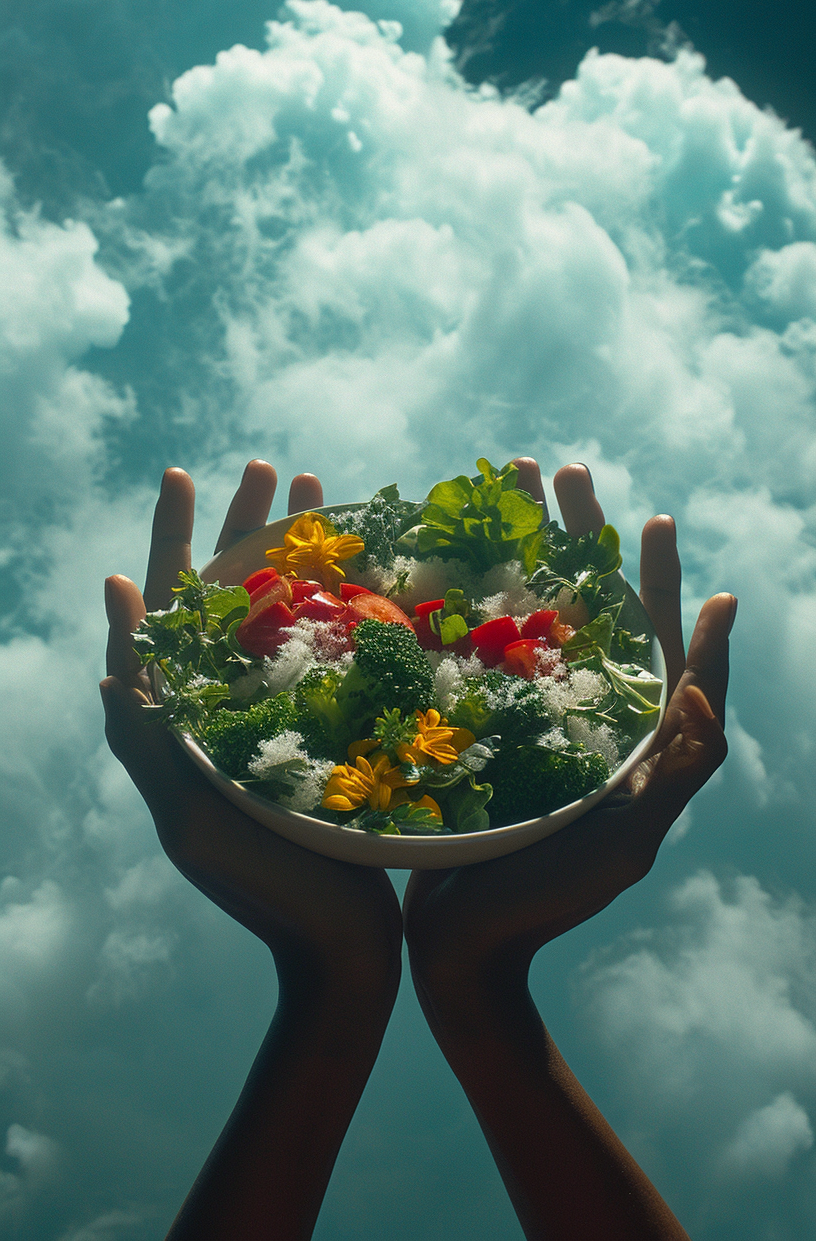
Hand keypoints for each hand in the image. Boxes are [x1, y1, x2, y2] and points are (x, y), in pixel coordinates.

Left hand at [101, 462, 401, 1240]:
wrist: (343, 956)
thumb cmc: (267, 896)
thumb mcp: (194, 820)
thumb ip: (149, 740)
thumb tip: (113, 647)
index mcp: (184, 723)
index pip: (170, 611)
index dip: (173, 541)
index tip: (185, 478)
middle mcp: (229, 710)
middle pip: (231, 597)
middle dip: (245, 530)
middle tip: (271, 470)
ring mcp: (282, 720)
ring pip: (285, 614)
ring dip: (299, 552)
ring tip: (323, 493)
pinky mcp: (330, 734)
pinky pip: (334, 652)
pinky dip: (348, 603)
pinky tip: (378, 567)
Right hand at [404, 460, 734, 981]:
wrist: (465, 953)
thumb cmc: (549, 904)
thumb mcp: (626, 843)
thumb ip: (674, 773)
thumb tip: (704, 688)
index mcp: (635, 741)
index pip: (662, 647)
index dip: (665, 587)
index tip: (659, 525)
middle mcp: (587, 720)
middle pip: (593, 610)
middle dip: (582, 539)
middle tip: (564, 473)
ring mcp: (532, 723)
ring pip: (536, 619)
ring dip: (523, 552)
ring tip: (503, 490)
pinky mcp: (484, 731)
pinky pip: (484, 655)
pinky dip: (472, 603)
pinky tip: (443, 566)